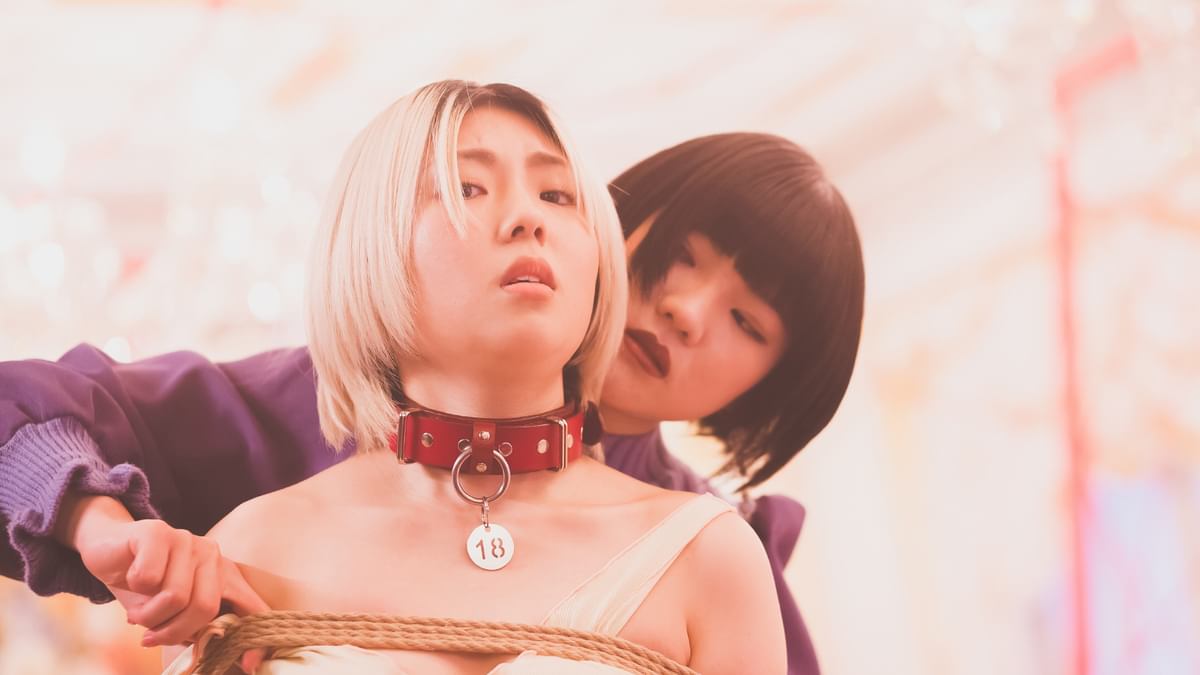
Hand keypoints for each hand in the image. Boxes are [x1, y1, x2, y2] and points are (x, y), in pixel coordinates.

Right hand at [57, 496, 268, 646]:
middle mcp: (210, 554)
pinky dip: (132, 589)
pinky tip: (129, 578)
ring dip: (147, 614)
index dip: (252, 638)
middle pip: (205, 607)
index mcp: (222, 573)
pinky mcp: (157, 532)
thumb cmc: (143, 585)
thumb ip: (196, 627)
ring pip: (174, 596)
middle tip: (151, 636)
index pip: (249, 605)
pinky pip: (147, 579)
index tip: (250, 665)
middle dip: (173, 630)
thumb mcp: (171, 611)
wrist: (107, 546)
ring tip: (137, 611)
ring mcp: (186, 540)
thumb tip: (232, 661)